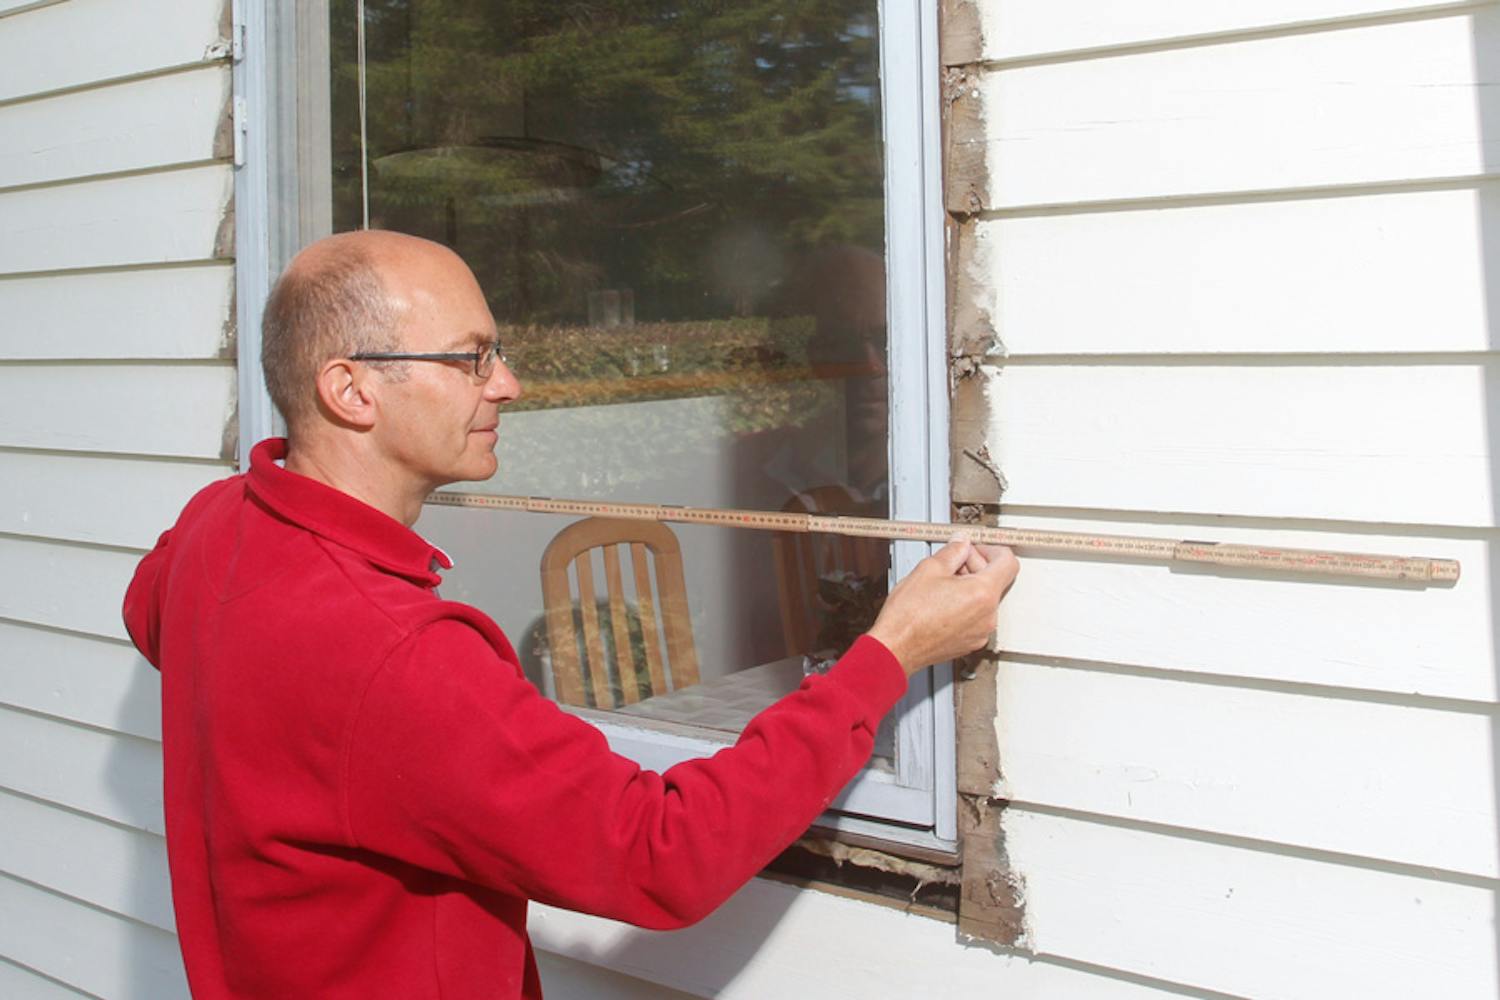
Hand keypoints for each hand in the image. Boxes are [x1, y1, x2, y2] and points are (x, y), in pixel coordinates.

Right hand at [866, 540, 1017, 675]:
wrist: (896, 647)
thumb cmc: (908, 616)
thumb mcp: (929, 569)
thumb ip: (953, 551)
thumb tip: (961, 543)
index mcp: (982, 593)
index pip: (1007, 562)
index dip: (992, 549)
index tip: (977, 547)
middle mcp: (988, 615)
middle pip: (995, 580)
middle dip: (976, 565)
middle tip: (953, 561)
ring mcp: (981, 631)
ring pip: (985, 599)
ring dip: (969, 586)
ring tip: (942, 583)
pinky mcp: (971, 642)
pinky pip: (977, 616)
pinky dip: (965, 605)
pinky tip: (943, 601)